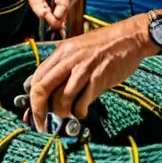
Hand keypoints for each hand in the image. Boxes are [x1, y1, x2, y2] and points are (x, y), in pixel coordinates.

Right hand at [27, 0, 84, 31]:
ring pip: (42, 12)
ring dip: (52, 20)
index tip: (53, 21)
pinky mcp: (44, 2)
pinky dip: (55, 19)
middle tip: (59, 26)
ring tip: (61, 28)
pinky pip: (48, 13)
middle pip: (37, 7)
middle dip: (48, 17)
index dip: (43, 12)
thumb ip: (63, 0)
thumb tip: (57, 16)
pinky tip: (62, 29)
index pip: (35, 0)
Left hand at [27, 17, 150, 131]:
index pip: (37, 77)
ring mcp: (83, 70)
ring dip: (61, 113)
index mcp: (61, 52)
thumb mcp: (76, 48)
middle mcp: (69, 60)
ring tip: (66, 118)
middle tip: (42, 125)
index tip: (34, 112)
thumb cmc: (104, 44)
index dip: (32, 98)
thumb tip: (47, 87)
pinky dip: (79, 111)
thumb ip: (62, 65)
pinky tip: (82, 113)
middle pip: (43, 88)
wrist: (130, 37)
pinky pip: (83, 101)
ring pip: (62, 98)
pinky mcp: (99, 79)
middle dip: (39, 110)